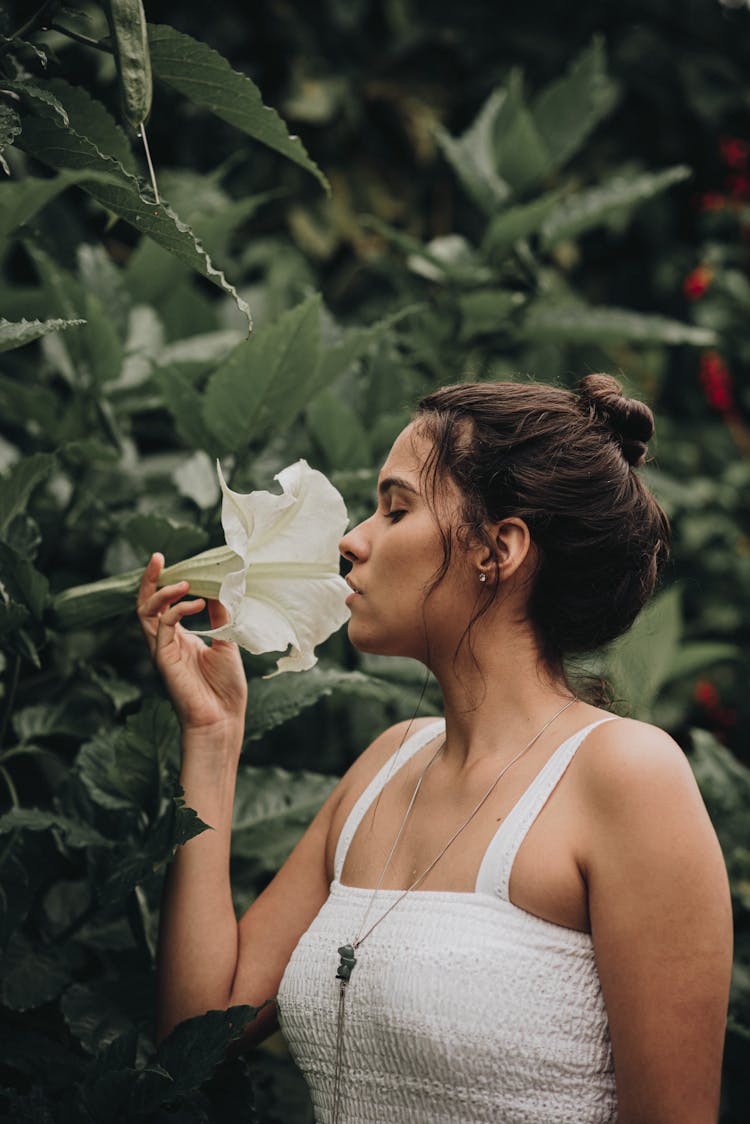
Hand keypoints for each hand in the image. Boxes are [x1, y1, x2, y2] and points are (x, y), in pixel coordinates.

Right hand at [137, 553, 247, 735]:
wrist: (223, 718)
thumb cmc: (226, 688)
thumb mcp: (226, 643)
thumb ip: (219, 617)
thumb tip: (219, 590)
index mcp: (180, 639)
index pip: (163, 606)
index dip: (164, 584)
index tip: (170, 562)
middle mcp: (166, 642)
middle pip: (146, 605)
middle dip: (149, 581)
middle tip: (158, 559)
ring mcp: (163, 650)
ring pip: (147, 614)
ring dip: (163, 593)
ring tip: (183, 582)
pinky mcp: (164, 659)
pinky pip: (163, 627)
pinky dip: (177, 611)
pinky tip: (197, 604)